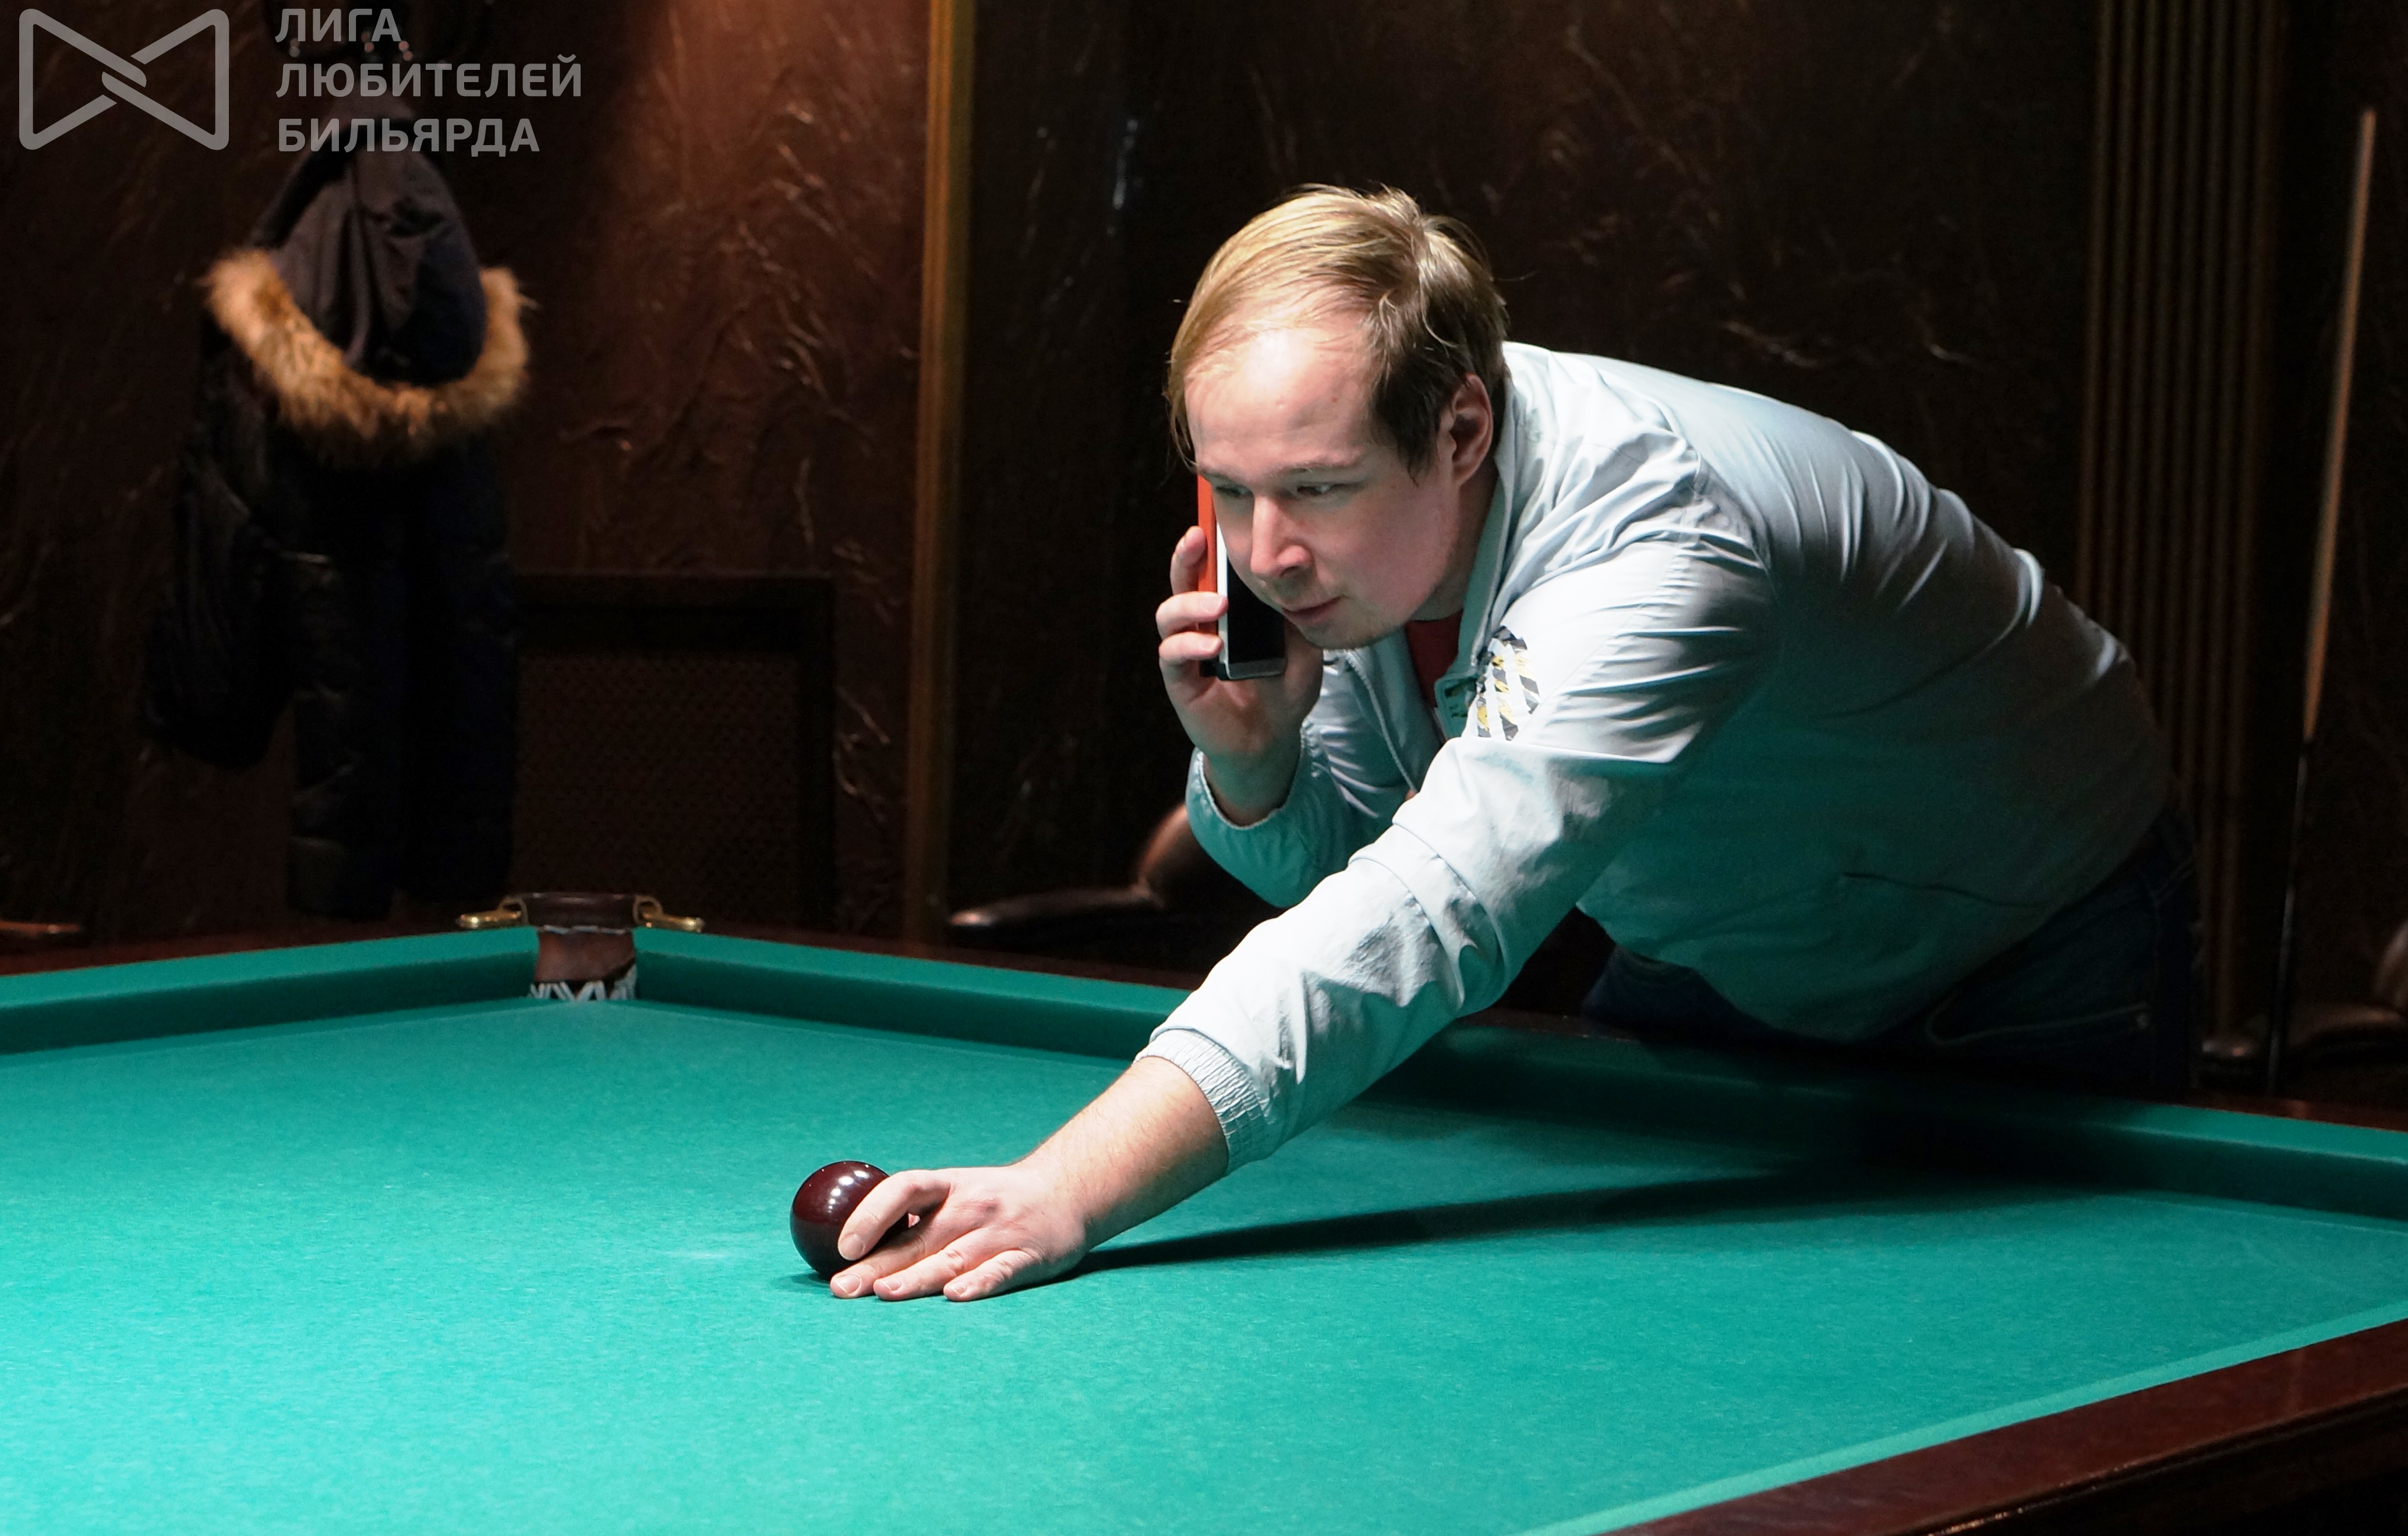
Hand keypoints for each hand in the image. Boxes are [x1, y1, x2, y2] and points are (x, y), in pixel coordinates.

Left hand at [826, 1162, 1088, 1301]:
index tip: (844, 1245)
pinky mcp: (1028, 1257)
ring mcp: (1000, 1232)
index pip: (905, 1188)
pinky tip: (956, 1297)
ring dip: (917, 1278)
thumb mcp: (957, 1192)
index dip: (872, 1213)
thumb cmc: (995, 1201)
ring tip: (883, 1293)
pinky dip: (978, 1284)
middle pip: (919, 1237)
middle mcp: (972, 1206)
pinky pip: (1000, 1272)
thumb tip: (849, 1248)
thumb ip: (916, 1216)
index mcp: (950, 1186)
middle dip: (877, 1264)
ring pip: (952, 1258)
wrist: (1067, 1193)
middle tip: (842, 1288)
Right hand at [1155, 525, 1322, 823]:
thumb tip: (1301, 575)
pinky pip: (1171, 655)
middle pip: (1181, 580)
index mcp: (1226, 609)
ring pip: (1168, 615)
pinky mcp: (1181, 681)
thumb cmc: (1284, 688)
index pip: (1211, 569)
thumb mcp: (1303, 644)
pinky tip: (1213, 646)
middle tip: (1198, 538)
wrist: (1274, 738)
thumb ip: (1296, 613)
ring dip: (1190, 603)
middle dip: (1186, 556)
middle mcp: (1201, 624)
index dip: (1207, 544)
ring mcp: (1188, 651)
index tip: (1211, 517)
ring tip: (1218, 604)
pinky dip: (1189, 646)